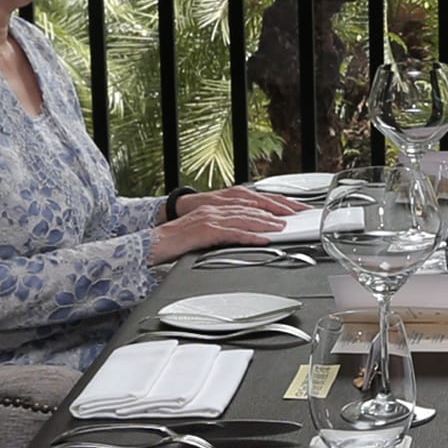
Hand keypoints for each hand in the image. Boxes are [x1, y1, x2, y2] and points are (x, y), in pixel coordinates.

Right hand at [150, 188, 290, 261]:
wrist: (155, 243)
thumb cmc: (177, 241)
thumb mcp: (204, 231)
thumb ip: (223, 230)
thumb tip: (244, 233)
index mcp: (216, 208)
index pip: (248, 204)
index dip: (269, 206)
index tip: (286, 210)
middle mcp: (215, 210)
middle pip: (250, 208)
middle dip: (273, 212)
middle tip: (291, 217)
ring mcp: (211, 219)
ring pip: (244, 219)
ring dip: (265, 223)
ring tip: (281, 227)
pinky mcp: (207, 231)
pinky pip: (233, 233)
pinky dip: (250, 236)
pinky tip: (262, 239)